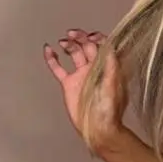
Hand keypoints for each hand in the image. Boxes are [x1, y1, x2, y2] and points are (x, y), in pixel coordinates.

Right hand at [43, 28, 126, 146]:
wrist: (98, 128)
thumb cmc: (110, 109)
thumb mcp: (114, 84)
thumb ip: (111, 64)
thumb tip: (109, 45)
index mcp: (108, 67)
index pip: (103, 46)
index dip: (97, 38)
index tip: (90, 35)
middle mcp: (95, 69)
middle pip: (88, 46)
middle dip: (81, 37)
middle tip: (72, 33)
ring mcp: (81, 75)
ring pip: (74, 53)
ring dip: (69, 44)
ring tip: (63, 41)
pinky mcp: (69, 84)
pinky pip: (58, 68)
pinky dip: (52, 58)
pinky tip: (48, 49)